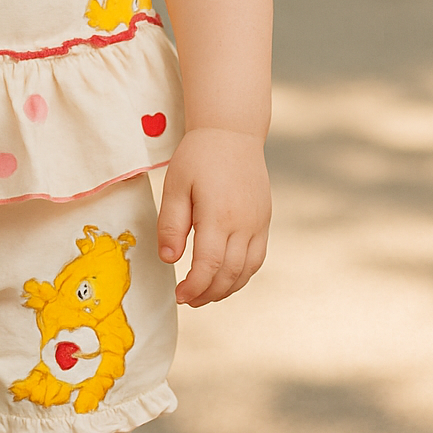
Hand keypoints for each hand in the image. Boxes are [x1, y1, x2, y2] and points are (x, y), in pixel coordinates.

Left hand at [157, 128, 269, 306]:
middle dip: (208, 293)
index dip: (195, 287)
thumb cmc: (198, 156)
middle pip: (230, 274)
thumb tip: (169, 259)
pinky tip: (225, 277)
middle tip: (188, 299)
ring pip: (247, 270)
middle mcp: (244, 223)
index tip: (180, 295)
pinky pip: (257, 258)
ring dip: (226, 289)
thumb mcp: (176, 185)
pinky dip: (242, 275)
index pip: (209, 265)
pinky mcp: (264, 220)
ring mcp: (258, 223)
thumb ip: (171, 224)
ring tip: (204, 293)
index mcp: (219, 214)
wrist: (232, 133)